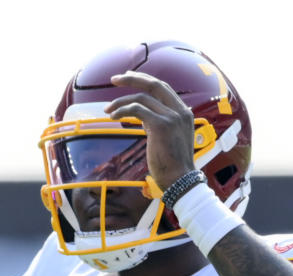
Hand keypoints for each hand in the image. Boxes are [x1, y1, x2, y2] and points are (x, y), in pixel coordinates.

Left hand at [105, 71, 195, 189]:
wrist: (180, 181)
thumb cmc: (172, 165)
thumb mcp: (170, 138)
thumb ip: (159, 123)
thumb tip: (142, 115)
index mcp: (184, 112)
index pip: (163, 87)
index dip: (144, 80)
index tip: (128, 78)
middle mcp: (180, 111)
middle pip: (154, 84)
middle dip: (132, 78)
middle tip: (113, 79)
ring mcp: (171, 117)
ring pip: (141, 98)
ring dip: (121, 102)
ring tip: (108, 110)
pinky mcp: (161, 125)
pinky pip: (137, 109)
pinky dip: (122, 110)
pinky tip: (113, 117)